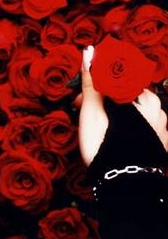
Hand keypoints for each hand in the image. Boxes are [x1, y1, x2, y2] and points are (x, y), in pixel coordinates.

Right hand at [77, 45, 167, 166]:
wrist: (124, 187)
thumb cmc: (105, 145)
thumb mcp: (93, 111)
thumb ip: (93, 79)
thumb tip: (90, 51)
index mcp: (141, 96)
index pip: (115, 77)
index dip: (94, 84)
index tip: (80, 99)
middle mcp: (156, 108)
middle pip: (124, 93)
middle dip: (102, 99)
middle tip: (82, 112)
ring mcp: (161, 127)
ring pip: (134, 110)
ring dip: (114, 113)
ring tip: (98, 129)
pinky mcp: (161, 144)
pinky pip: (143, 126)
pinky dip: (128, 127)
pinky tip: (114, 138)